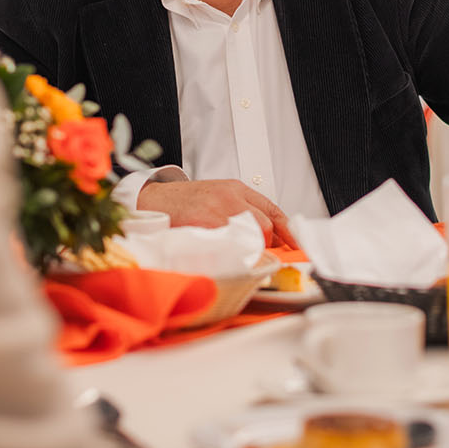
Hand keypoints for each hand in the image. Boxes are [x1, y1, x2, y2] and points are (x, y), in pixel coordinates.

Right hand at [136, 178, 297, 248]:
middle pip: (264, 225)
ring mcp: (216, 209)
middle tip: (253, 256)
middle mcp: (229, 196)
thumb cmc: (183, 203)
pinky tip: (222, 258)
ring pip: (250, 236)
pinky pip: (228, 244)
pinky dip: (230, 255)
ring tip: (234, 257)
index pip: (272, 210)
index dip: (289, 231)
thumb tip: (267, 241)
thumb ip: (240, 213)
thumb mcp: (215, 198)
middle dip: (264, 245)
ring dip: (247, 252)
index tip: (298, 247)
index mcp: (235, 189)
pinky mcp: (203, 222)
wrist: (150, 199)